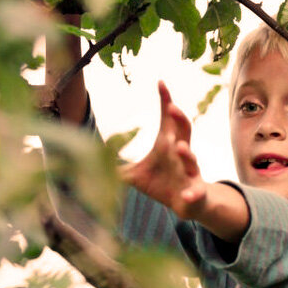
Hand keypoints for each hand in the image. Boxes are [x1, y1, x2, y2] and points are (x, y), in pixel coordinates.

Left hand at [119, 81, 207, 219]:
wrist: (186, 204)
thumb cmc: (161, 185)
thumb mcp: (135, 175)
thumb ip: (116, 167)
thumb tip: (90, 162)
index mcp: (167, 145)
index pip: (168, 119)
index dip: (165, 100)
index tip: (160, 82)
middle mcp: (181, 154)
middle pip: (184, 131)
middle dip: (179, 118)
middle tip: (172, 107)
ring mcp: (190, 172)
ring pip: (192, 160)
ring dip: (186, 154)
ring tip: (178, 148)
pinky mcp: (195, 191)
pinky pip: (196, 191)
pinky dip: (193, 192)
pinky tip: (187, 195)